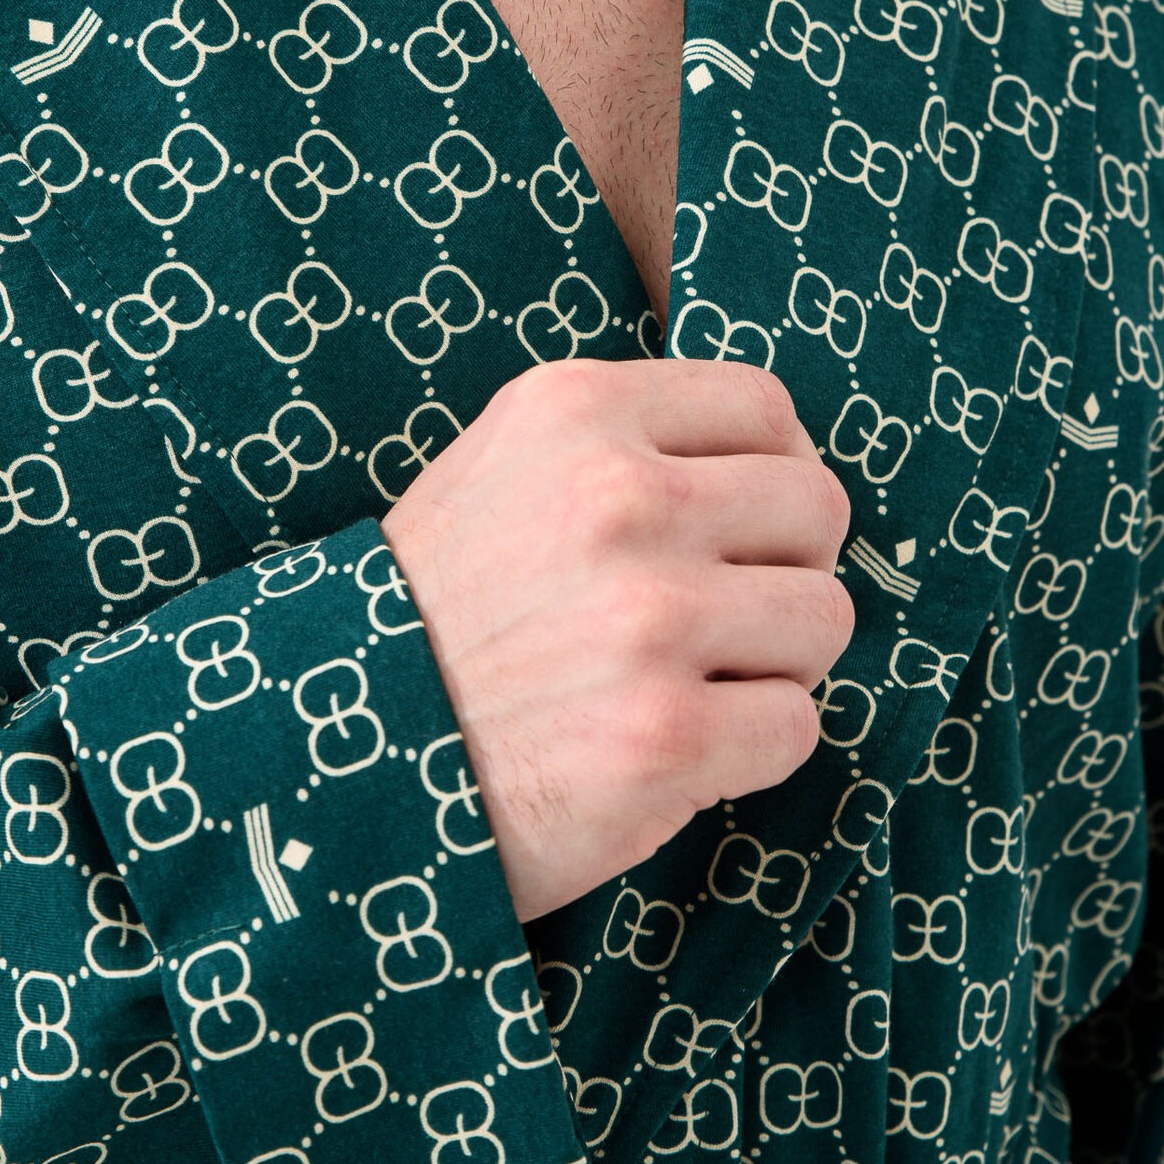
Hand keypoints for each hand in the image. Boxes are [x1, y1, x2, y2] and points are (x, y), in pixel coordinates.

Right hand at [379, 357, 854, 922]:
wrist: (338, 757)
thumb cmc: (431, 617)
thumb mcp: (497, 470)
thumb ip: (623, 442)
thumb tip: (778, 455)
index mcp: (575, 413)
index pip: (767, 407)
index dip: (772, 473)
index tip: (741, 528)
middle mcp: (620, 499)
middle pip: (818, 508)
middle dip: (786, 569)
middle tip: (722, 619)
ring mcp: (648, 619)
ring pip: (825, 619)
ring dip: (775, 664)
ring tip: (692, 684)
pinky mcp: (666, 736)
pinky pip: (798, 726)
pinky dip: (750, 750)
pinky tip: (675, 750)